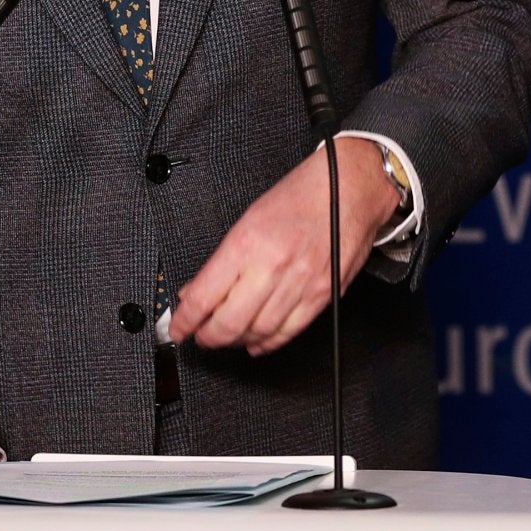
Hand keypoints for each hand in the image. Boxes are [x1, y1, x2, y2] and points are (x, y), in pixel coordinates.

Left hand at [173, 139, 393, 353]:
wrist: (351, 187)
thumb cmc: (302, 195)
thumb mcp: (249, 218)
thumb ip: (223, 260)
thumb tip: (198, 291)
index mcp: (248, 243)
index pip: (204, 297)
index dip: (185, 321)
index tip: (179, 327)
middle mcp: (273, 266)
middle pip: (229, 323)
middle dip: (209, 337)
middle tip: (201, 336)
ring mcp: (301, 283)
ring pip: (259, 332)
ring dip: (237, 341)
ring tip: (228, 336)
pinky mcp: (324, 294)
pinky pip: (290, 331)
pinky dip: (269, 343)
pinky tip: (257, 342)